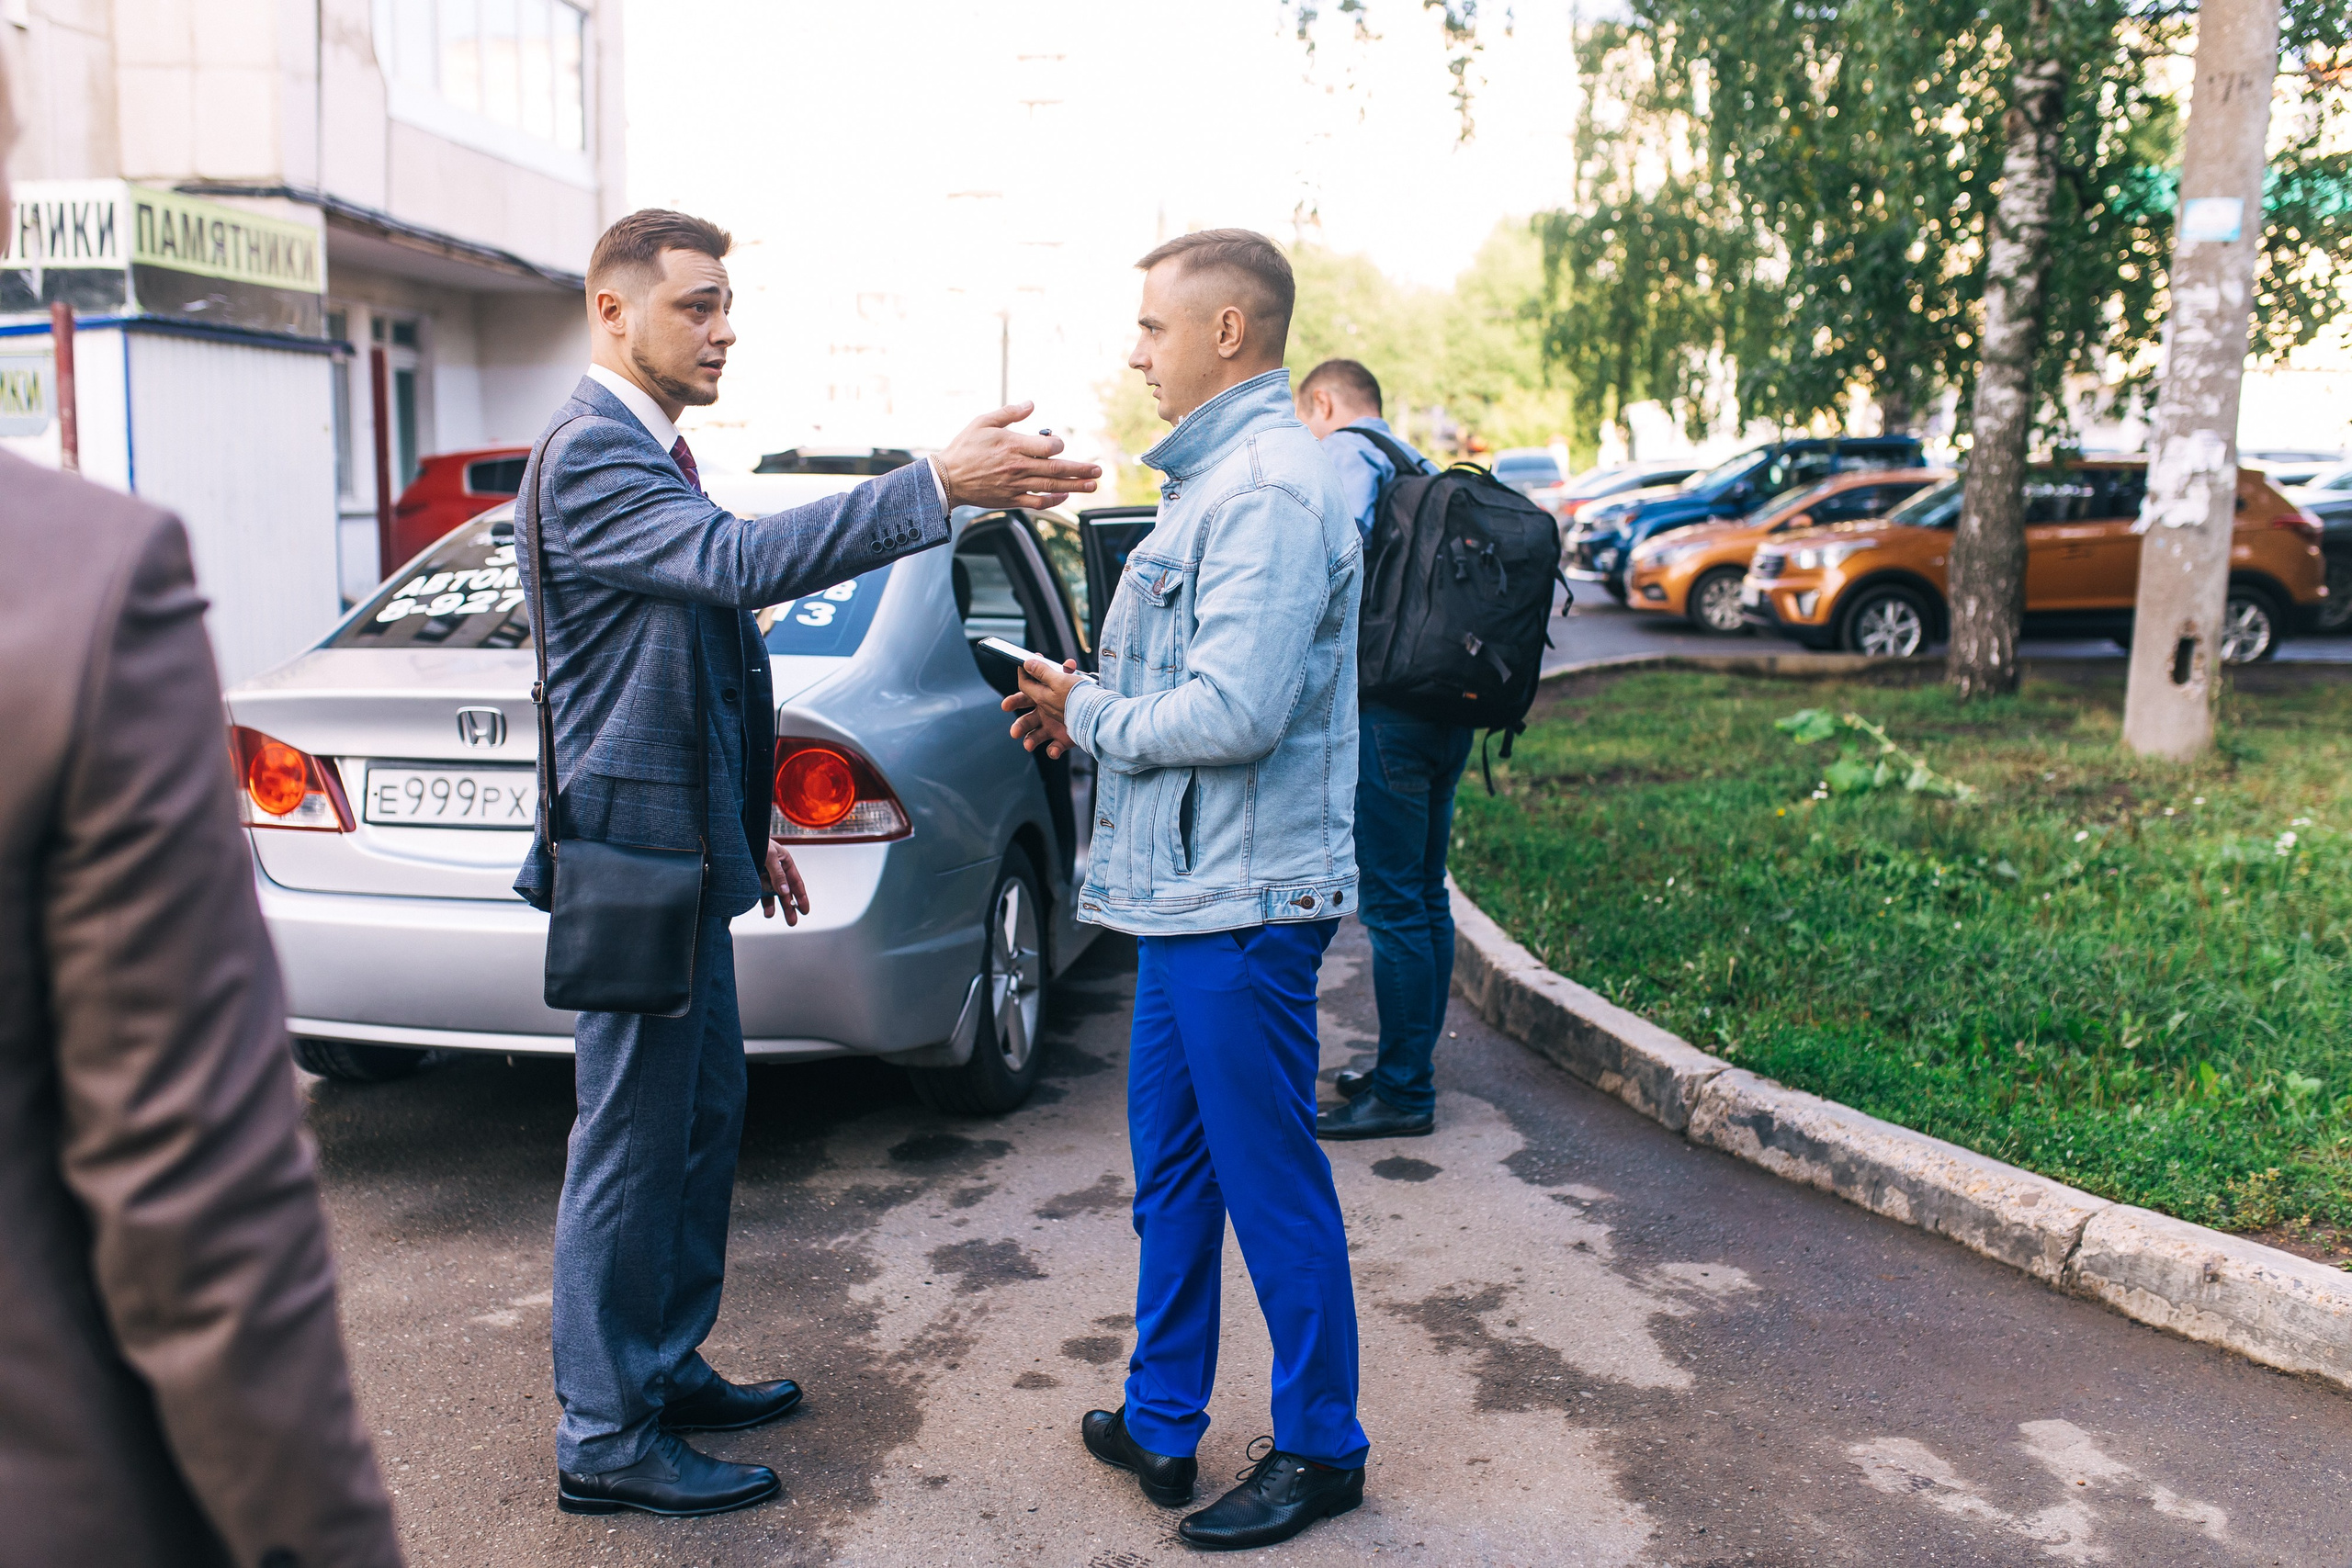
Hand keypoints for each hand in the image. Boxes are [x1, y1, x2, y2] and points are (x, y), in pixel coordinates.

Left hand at [761, 837, 810, 922]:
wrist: (738, 836)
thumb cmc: (756, 839)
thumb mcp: (770, 855)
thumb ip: (778, 874)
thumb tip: (785, 892)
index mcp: (785, 861)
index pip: (796, 882)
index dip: (801, 897)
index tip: (805, 910)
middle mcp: (776, 870)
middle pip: (785, 891)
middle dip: (789, 906)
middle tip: (792, 921)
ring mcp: (765, 874)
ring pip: (772, 894)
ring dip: (774, 906)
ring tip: (771, 916)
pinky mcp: (754, 878)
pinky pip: (760, 892)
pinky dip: (763, 901)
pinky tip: (765, 910)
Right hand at [935, 402, 1102, 509]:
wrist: (947, 479)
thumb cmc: (964, 448)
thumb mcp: (983, 422)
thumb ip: (1009, 413)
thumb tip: (1031, 404)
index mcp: (1013, 445)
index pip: (1049, 447)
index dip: (1058, 444)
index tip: (1057, 443)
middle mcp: (1018, 467)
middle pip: (1057, 469)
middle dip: (1081, 469)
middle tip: (1098, 470)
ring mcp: (1016, 485)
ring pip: (1052, 487)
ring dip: (1075, 486)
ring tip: (1092, 485)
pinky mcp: (1012, 499)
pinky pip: (1038, 503)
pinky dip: (1054, 500)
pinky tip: (1065, 496)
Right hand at [1001, 657, 1082, 759]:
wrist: (1103, 712)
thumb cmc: (1080, 694)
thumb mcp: (1060, 681)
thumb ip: (1043, 672)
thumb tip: (1027, 660)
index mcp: (1044, 696)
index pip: (1025, 695)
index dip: (1015, 699)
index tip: (1006, 704)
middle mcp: (1046, 712)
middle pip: (1026, 719)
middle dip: (1018, 725)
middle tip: (1014, 731)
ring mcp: (1054, 726)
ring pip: (1036, 736)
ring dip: (1030, 740)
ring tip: (1028, 745)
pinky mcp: (1064, 739)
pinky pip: (1054, 748)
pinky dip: (1053, 751)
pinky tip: (1054, 750)